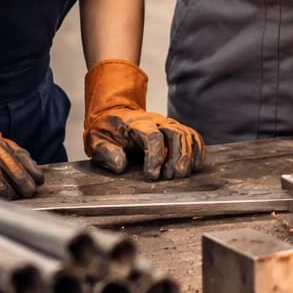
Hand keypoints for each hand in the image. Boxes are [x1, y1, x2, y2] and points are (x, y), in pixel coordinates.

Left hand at [86, 111, 205, 180]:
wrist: (114, 115)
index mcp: (134, 123)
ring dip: (188, 155)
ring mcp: (167, 124)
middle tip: (173, 177)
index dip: (155, 156)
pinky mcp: (175, 129)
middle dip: (178, 156)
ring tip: (182, 174)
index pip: (152, 135)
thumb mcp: (95, 140)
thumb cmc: (106, 131)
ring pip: (187, 134)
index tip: (152, 175)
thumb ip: (106, 152)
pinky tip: (194, 166)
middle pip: (175, 133)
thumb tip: (120, 165)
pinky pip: (193, 136)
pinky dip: (197, 150)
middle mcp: (155, 120)